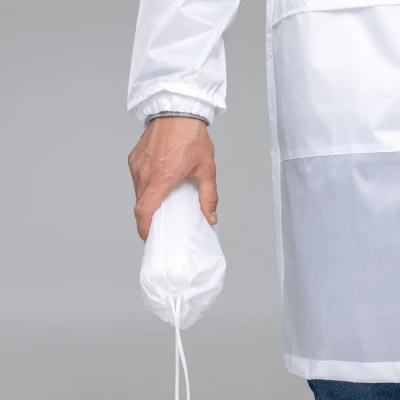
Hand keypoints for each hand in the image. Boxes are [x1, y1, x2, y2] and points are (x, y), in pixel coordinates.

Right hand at [128, 117, 217, 240]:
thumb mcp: (206, 169)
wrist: (178, 110)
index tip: (149, 236)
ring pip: (137, 192)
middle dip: (148, 217)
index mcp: (161, 178)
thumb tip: (210, 217)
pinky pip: (137, 178)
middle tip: (160, 221)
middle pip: (140, 204)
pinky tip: (158, 182)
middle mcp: (145, 172)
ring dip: (147, 200)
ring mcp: (137, 164)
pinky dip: (145, 186)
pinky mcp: (134, 157)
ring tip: (161, 201)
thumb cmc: (191, 136)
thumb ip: (208, 196)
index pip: (144, 211)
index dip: (144, 228)